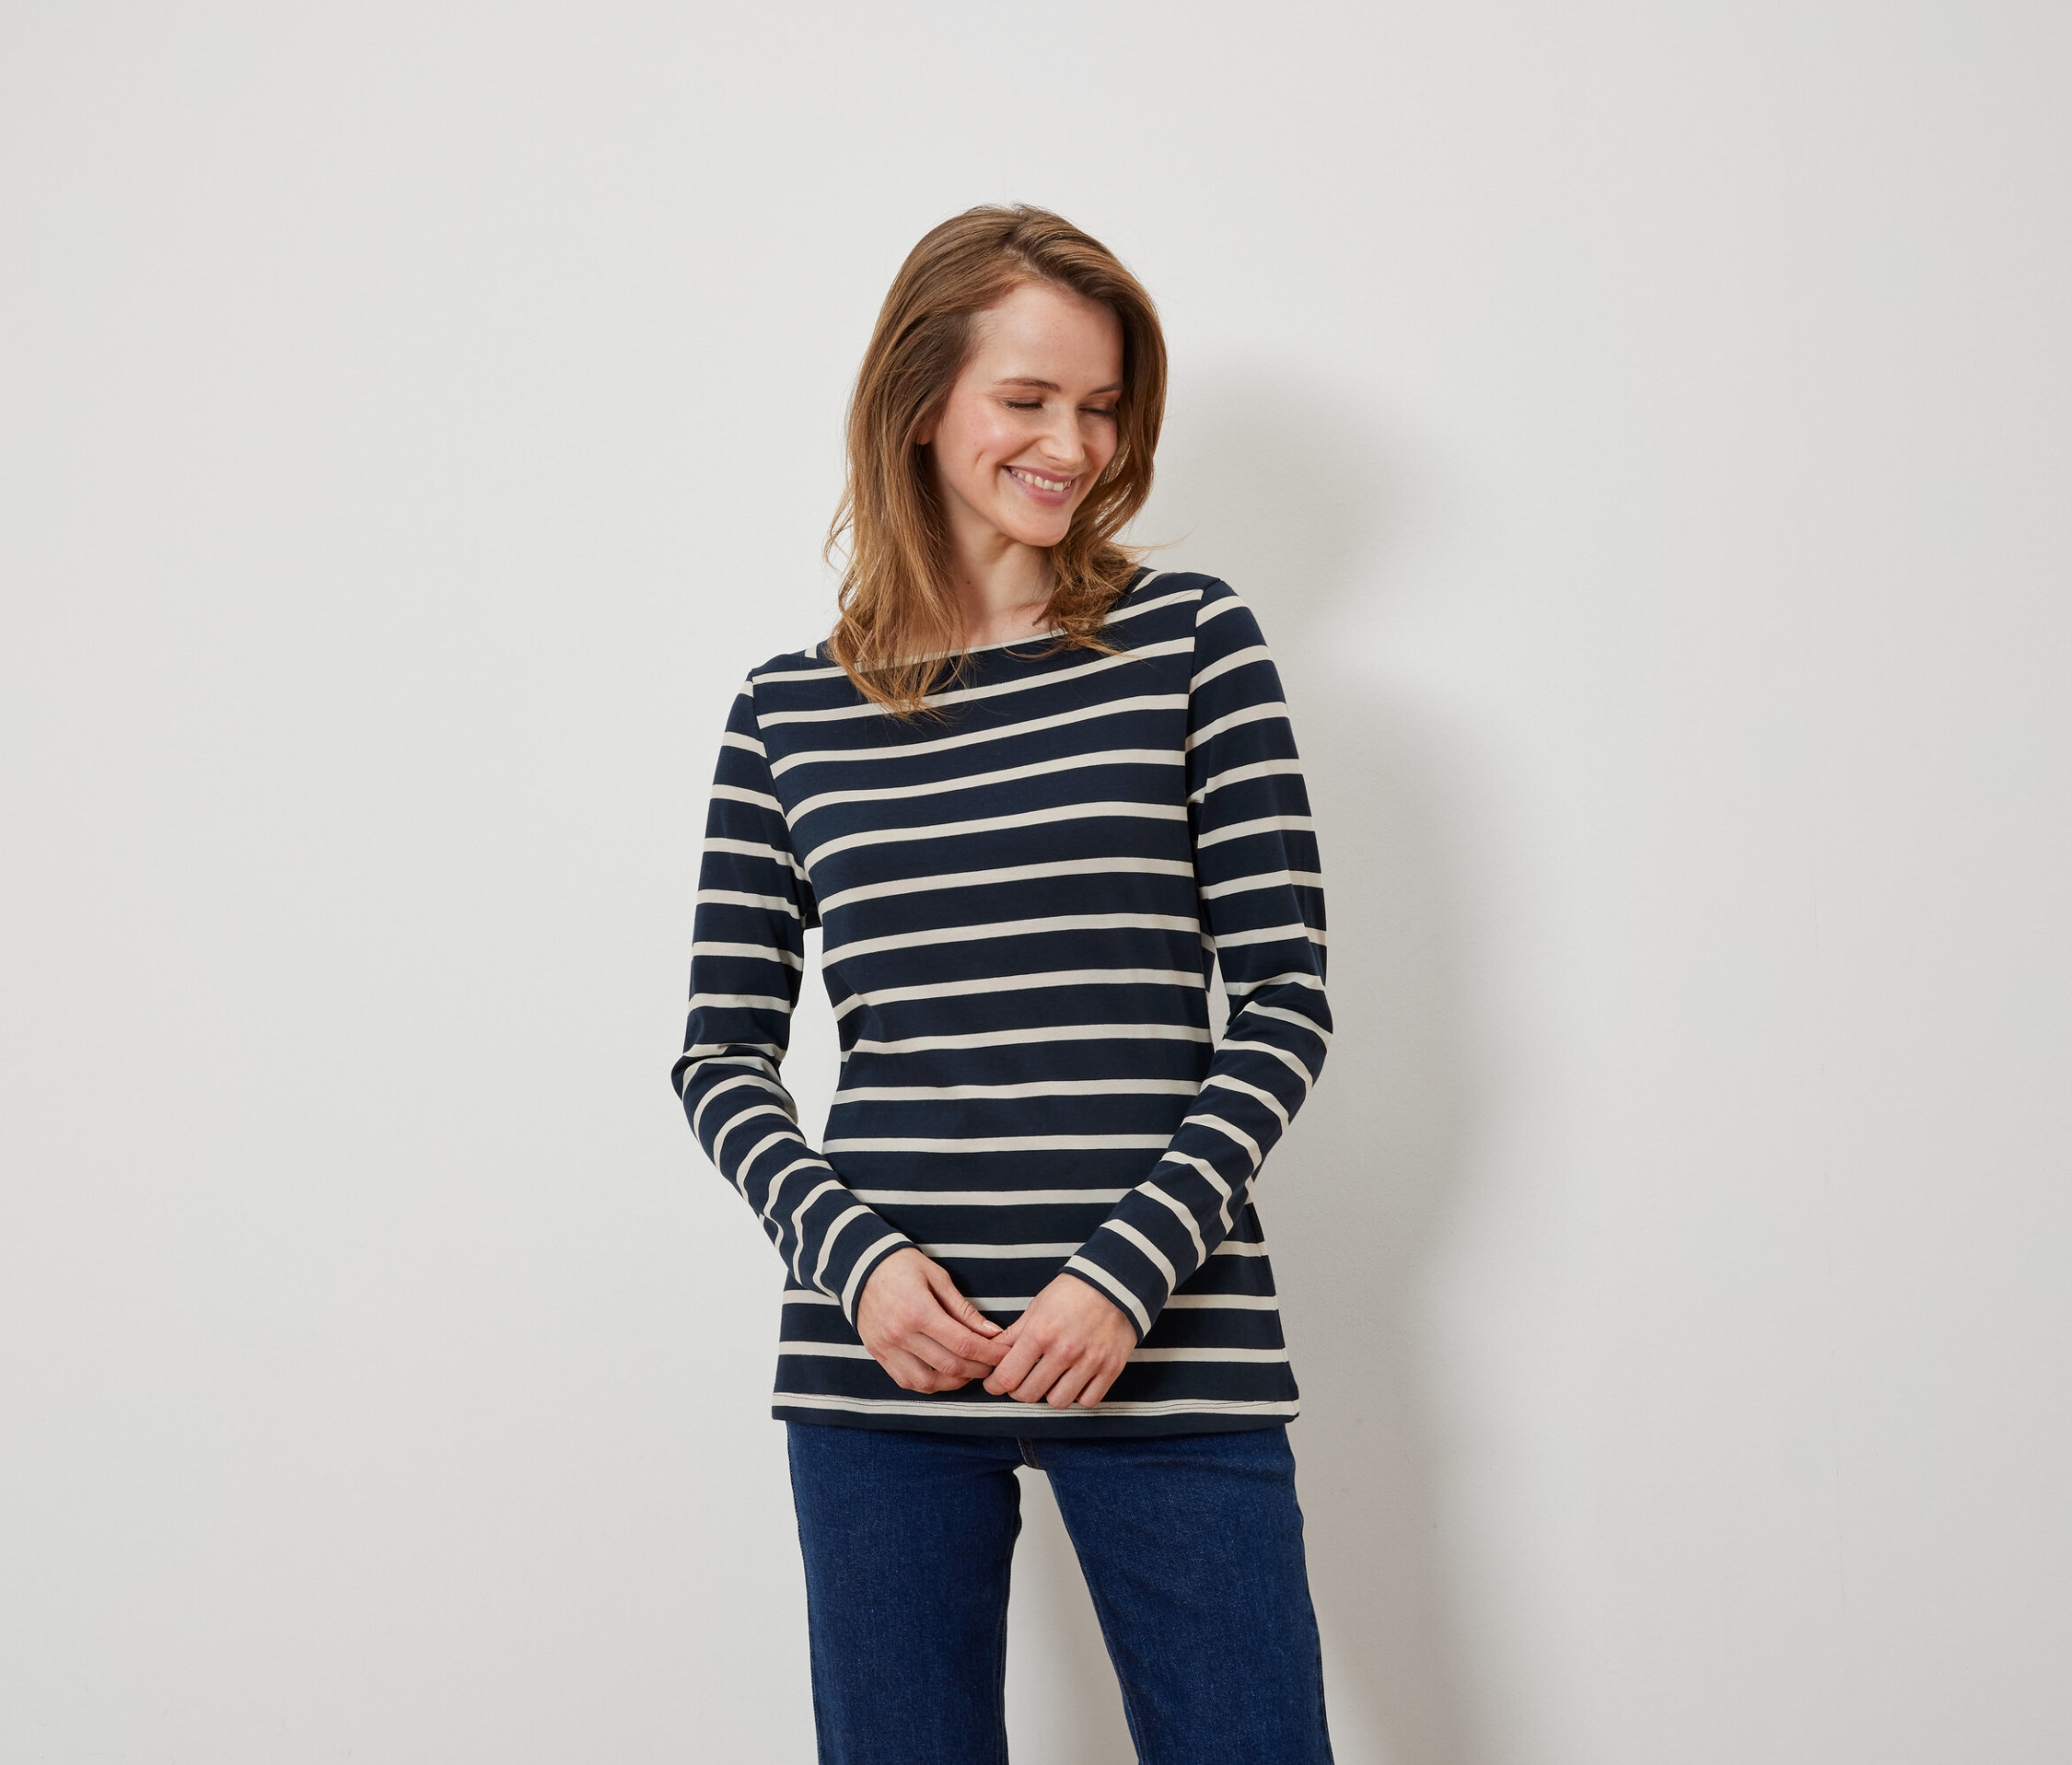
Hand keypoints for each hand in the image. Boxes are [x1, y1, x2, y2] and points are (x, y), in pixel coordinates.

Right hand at [855, 1248, 1005, 1392]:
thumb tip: (992, 1333)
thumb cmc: (903, 1266)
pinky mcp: (877, 1354)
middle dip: (977, 1369)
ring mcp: (886, 1347)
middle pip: (949, 1366)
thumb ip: (964, 1310)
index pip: (962, 1343)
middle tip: (992, 1365)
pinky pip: (906, 1381)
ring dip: (954, 1382)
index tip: (1004, 1354)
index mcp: (918, 1311)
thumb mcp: (938, 1278)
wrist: (860, 1266)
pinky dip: (929, 1383)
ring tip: (969, 1371)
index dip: (988, 1354)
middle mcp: (900, 1334)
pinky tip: (943, 1374)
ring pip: (927, 1382)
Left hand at [983, 1274, 1137, 1408]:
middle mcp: (1064, 1351)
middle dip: (1018, 1390)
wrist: (1116, 1282)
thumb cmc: (1073, 1291)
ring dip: (1049, 1394)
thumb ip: (1014, 1334)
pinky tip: (1073, 1381)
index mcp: (1041, 1332)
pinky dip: (1078, 1395)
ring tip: (1050, 1379)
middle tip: (1020, 1381)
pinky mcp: (1111, 1368)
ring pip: (1057, 1402)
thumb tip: (992, 1354)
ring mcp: (1090, 1362)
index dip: (995, 1385)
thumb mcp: (1037, 1307)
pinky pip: (1087, 1401)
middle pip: (1028, 1394)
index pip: (1007, 1376)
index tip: (994, 1384)